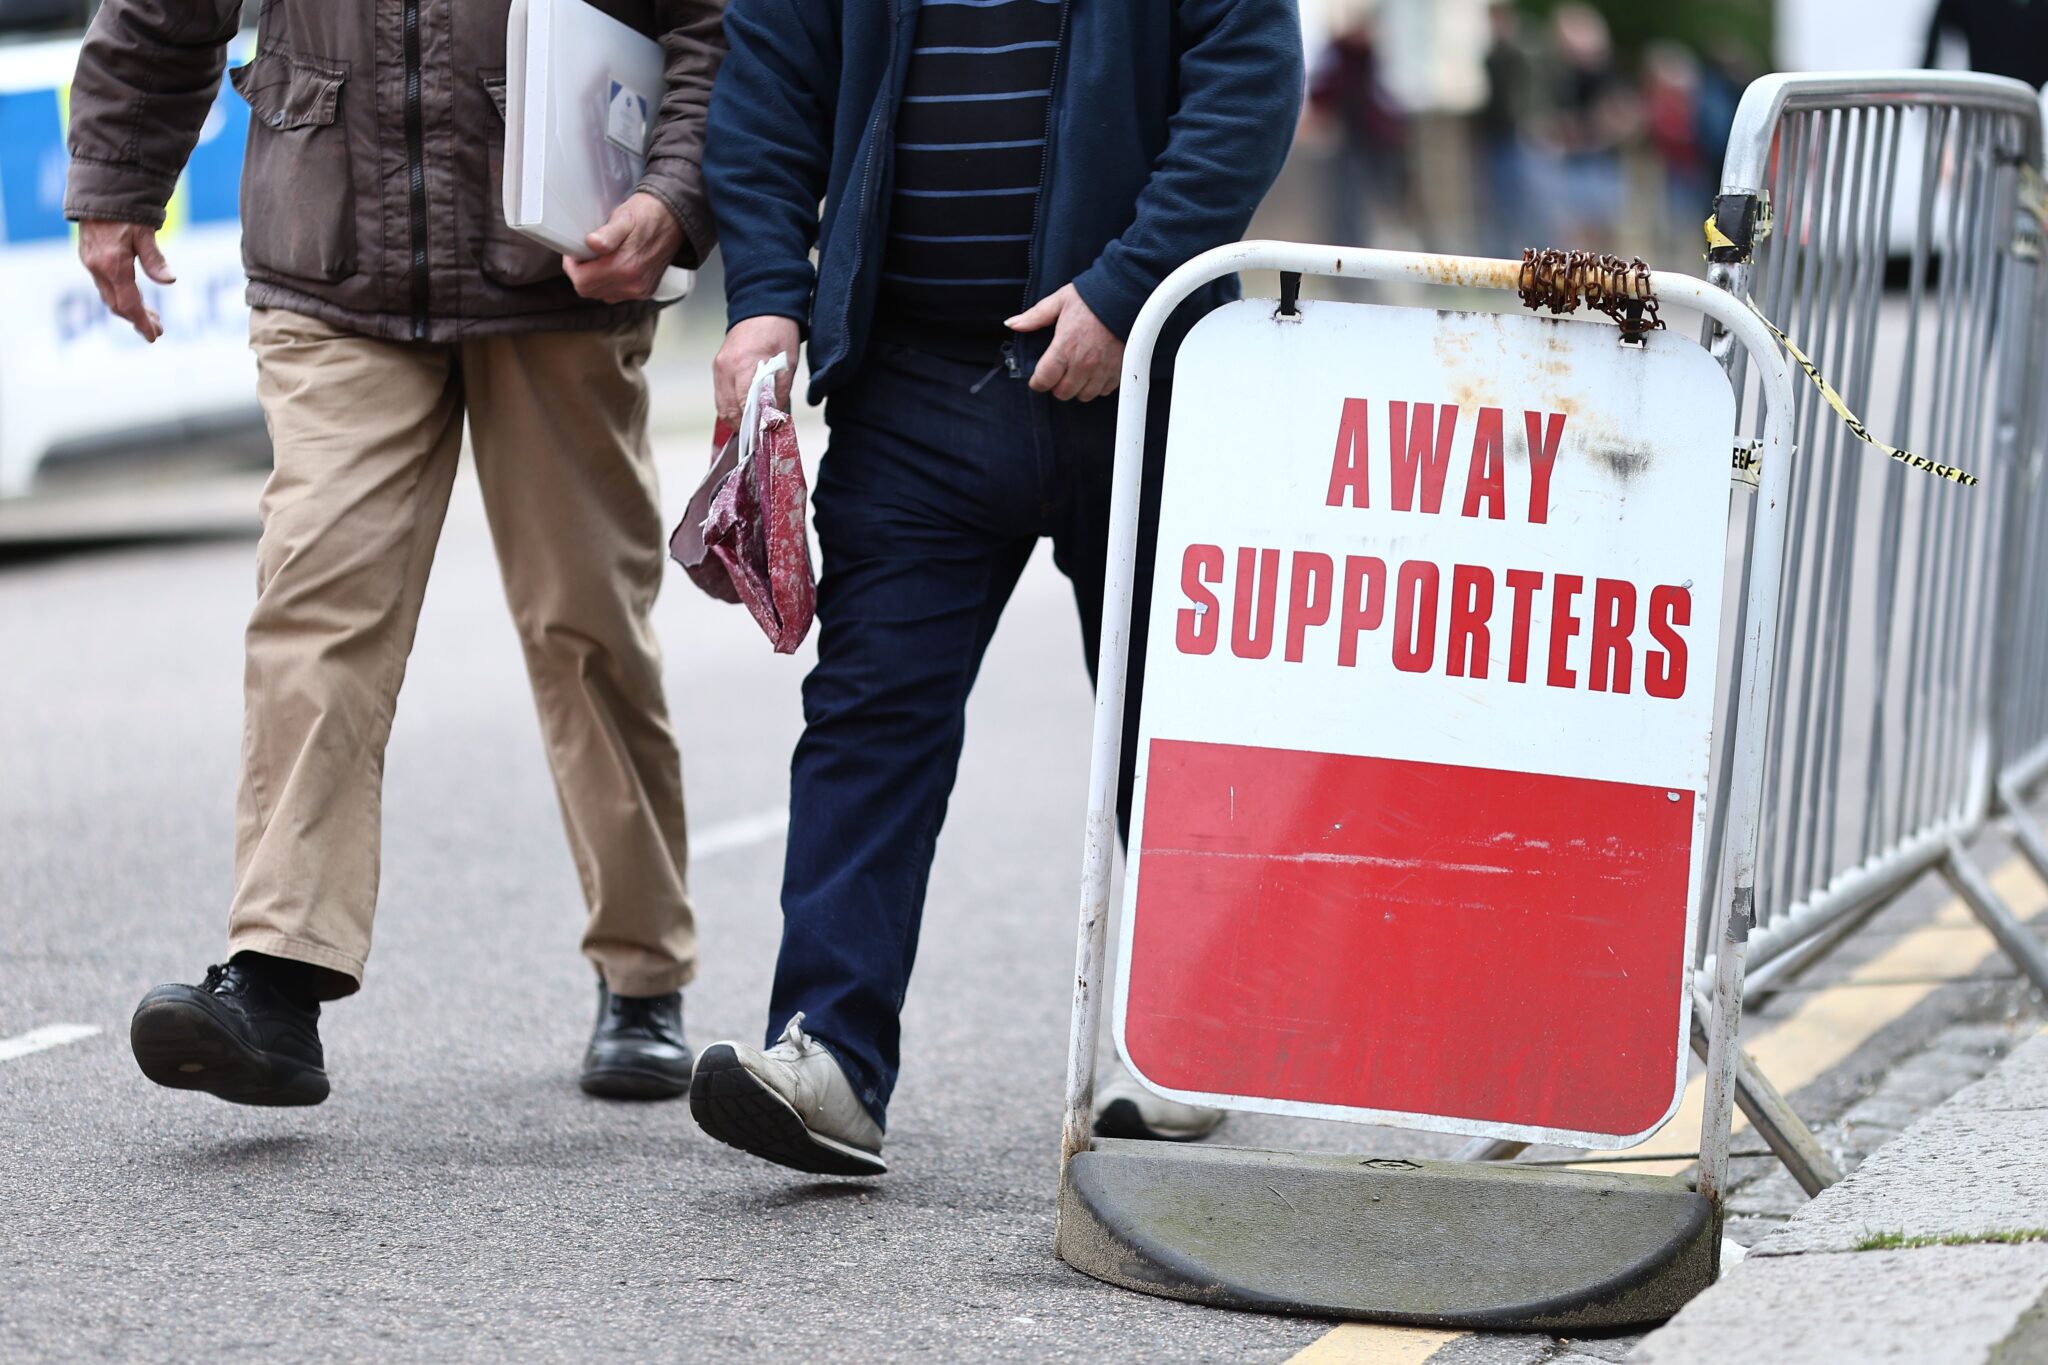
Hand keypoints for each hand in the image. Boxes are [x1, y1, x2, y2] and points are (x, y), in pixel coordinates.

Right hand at [78, 219, 173, 341]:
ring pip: (110, 295)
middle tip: (157, 329)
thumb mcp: (145, 233)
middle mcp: (97, 267)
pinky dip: (119, 295)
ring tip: (150, 316)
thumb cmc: (127, 210)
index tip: (155, 336)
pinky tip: (133, 297)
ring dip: (129, 309)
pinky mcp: (89, 257)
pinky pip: (105, 285)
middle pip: (118, 304)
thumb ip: (155, 259)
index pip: (129, 303)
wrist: (99, 190)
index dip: (142, 322)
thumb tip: (170, 281)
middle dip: (138, 319)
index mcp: (113, 265)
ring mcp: (90, 263)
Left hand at [563, 192, 683, 302]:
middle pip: (589, 291)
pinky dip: (610, 283)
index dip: (572, 267)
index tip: (574, 253)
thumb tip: (591, 243)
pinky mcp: (645, 291)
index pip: (581, 281)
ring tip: (600, 260)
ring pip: (601, 294)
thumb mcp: (624, 217)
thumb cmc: (647, 215)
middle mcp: (632, 284)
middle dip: (581, 274)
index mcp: (624, 267)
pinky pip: (617, 294)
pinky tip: (614, 266)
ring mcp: (639, 290)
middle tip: (584, 256)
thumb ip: (607, 234)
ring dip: (595, 280)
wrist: (675, 220)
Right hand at [713, 315, 800, 426]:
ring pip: (721, 406)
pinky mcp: (717, 366)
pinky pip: (720, 395)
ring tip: (752, 428)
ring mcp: (719, 367)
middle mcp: (726, 368)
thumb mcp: (787, 364)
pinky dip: (731, 407)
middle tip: (758, 438)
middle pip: (729, 410)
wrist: (762, 307)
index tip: (762, 437)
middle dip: (743, 427)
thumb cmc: (779, 333)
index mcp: (745, 365)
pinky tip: (744, 412)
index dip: (752, 424)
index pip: (744, 405)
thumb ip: (778, 392)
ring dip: (735, 419)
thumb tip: (773, 419)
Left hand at [1005, 284, 1122, 401]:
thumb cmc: (1092, 297)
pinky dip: (1098, 386)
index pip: (1044, 380)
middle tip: (1058, 374)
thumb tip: (1013, 324)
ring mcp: (1102, 369)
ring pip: (1084, 396)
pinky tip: (1095, 373)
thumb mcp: (1059, 301)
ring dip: (1077, 388)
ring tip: (1076, 374)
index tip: (1037, 379)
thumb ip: (1034, 317)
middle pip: (1063, 393)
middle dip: (1056, 386)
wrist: (1124, 295)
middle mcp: (1082, 364)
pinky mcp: (1118, 370)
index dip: (1037, 383)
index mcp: (1064, 347)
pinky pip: (1105, 391)